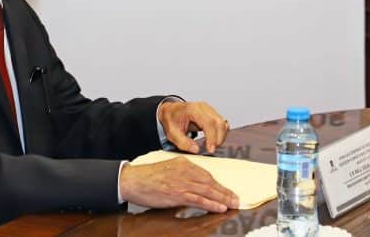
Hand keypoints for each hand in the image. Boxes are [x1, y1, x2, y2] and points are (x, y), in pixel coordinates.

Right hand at [119, 157, 238, 211]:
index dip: (219, 184)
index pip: (207, 174)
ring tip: (232, 204)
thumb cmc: (149, 176)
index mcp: (184, 163)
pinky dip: (211, 204)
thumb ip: (183, 175)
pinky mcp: (177, 194)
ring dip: (222, 198)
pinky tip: (220, 207)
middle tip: (236, 198)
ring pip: (208, 190)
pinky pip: (198, 199)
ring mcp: (182, 182)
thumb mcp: (169, 169)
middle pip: (211, 182)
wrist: (133, 180)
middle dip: (225, 191)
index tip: (227, 190)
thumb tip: (196, 186)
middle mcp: (186, 171)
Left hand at [158, 101, 230, 153]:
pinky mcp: (212, 114)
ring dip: (221, 136)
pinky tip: (213, 140)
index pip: (209, 122)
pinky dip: (221, 133)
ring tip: (210, 146)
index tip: (210, 149)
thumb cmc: (171, 119)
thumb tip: (196, 150)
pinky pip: (222, 123)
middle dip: (218, 138)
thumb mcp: (172, 133)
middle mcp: (204, 107)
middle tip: (211, 150)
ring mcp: (209, 109)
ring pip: (223, 123)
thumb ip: (183, 142)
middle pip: (219, 122)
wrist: (170, 110)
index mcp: (193, 109)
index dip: (212, 137)